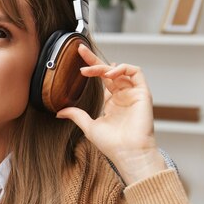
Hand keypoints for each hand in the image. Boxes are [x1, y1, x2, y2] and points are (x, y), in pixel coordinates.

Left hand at [56, 44, 165, 184]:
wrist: (128, 153)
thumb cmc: (112, 144)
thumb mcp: (89, 126)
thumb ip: (76, 115)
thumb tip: (59, 112)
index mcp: (111, 102)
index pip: (101, 79)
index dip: (91, 68)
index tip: (77, 58)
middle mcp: (123, 96)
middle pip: (109, 71)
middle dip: (95, 60)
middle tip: (80, 51)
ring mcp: (133, 94)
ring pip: (121, 70)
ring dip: (105, 67)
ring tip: (90, 70)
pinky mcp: (143, 93)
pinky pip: (136, 73)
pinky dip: (123, 69)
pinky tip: (109, 74)